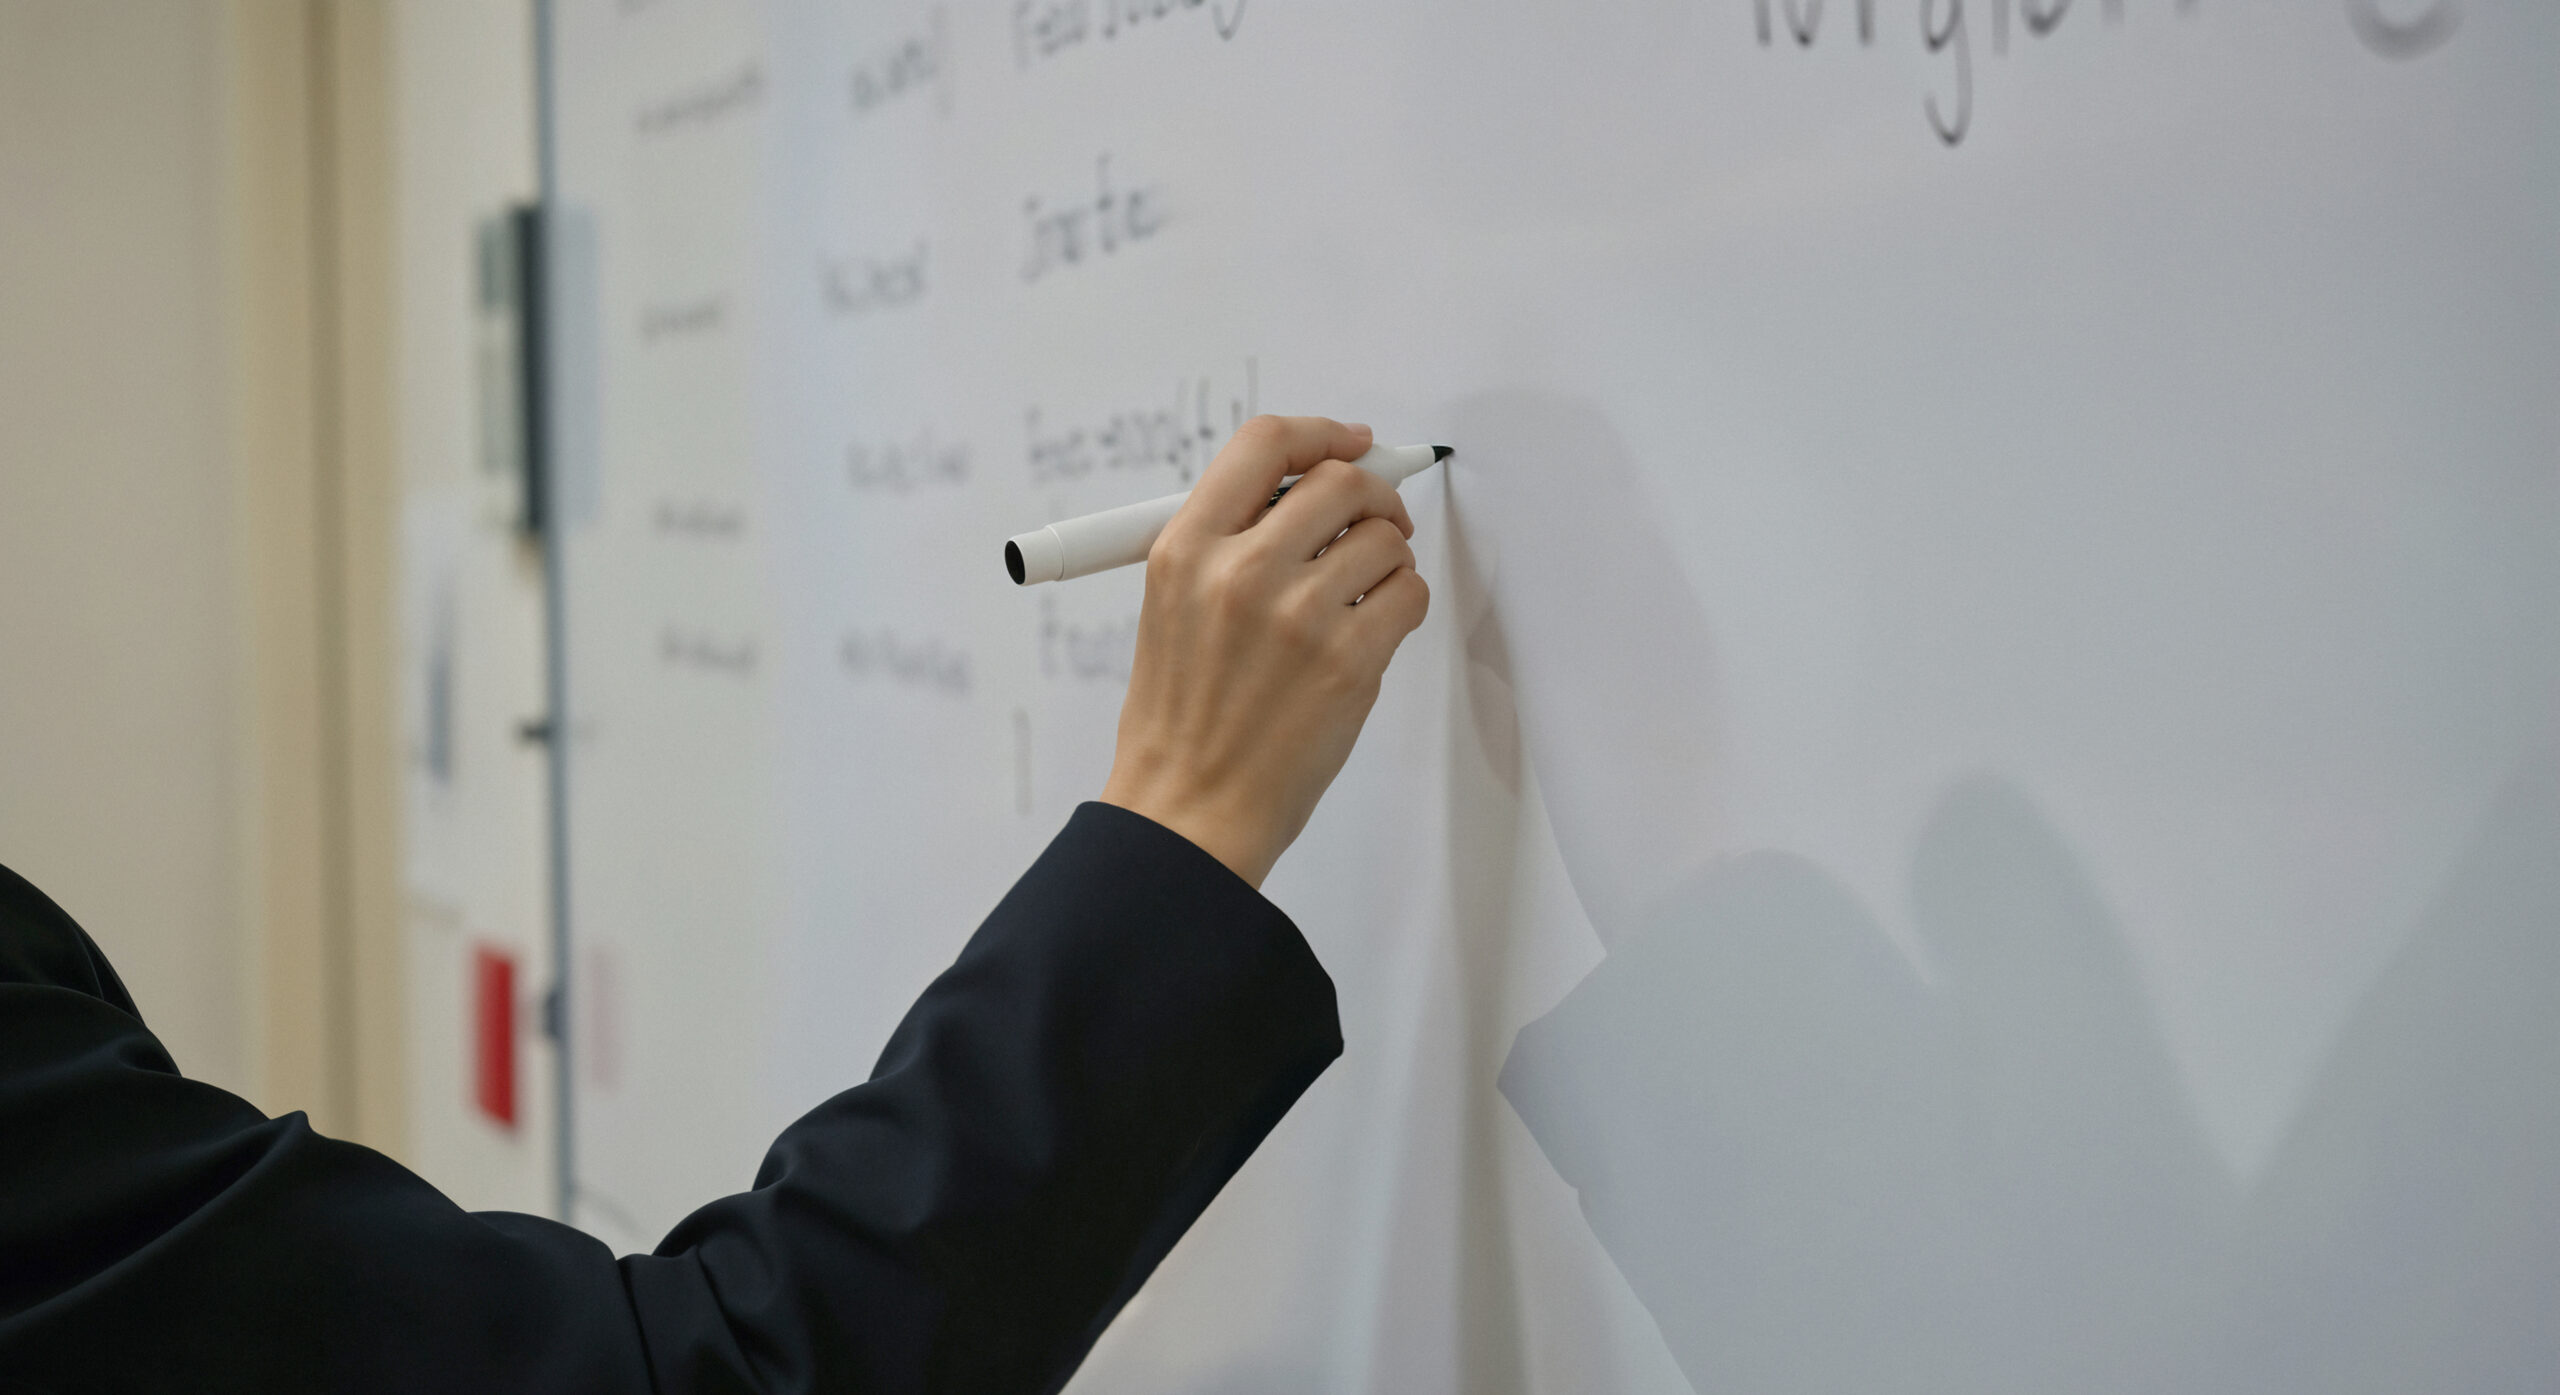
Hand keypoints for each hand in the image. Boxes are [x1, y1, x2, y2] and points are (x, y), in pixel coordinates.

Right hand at [1100, 416, 1430, 886]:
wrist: (1188, 810)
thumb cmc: (1180, 719)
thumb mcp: (1170, 606)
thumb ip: (1229, 542)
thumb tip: (1308, 492)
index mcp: (1185, 548)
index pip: (1264, 445)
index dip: (1319, 433)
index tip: (1351, 441)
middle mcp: (1240, 570)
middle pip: (1339, 482)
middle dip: (1373, 496)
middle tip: (1377, 523)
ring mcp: (1299, 615)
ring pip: (1384, 541)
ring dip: (1388, 561)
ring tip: (1362, 598)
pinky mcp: (1349, 661)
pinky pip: (1408, 596)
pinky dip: (1402, 606)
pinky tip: (1372, 632)